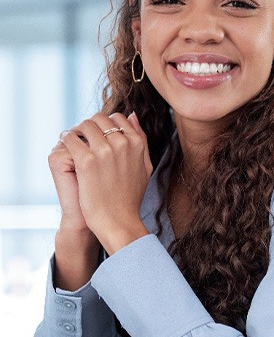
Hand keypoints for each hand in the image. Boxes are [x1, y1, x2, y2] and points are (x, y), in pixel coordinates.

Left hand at [58, 111, 151, 253]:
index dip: (105, 125)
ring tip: (73, 144)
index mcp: (136, 143)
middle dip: (89, 127)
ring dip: (76, 132)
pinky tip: (66, 152)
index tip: (97, 137)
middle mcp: (122, 143)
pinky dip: (66, 142)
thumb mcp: (144, 166)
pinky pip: (70, 139)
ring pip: (84, 125)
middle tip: (82, 139)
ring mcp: (104, 151)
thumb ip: (140, 139)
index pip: (117, 117)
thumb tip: (131, 115)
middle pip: (99, 118)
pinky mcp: (87, 161)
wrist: (119, 222)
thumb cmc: (130, 198)